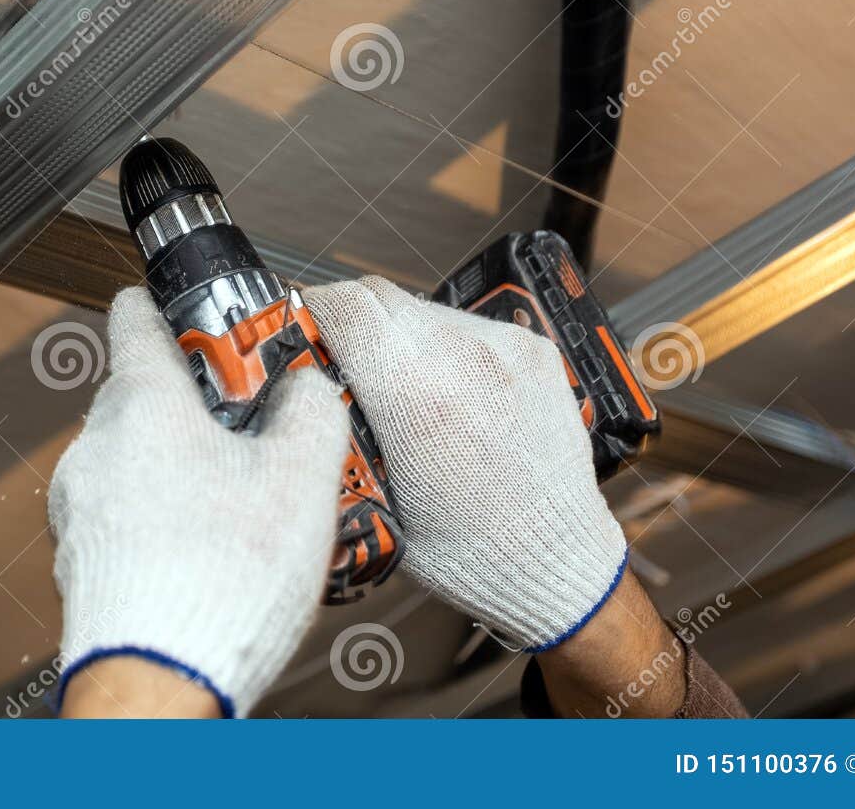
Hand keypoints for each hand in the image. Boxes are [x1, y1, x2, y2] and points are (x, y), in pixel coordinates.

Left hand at [48, 286, 348, 716]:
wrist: (157, 685)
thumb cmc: (220, 585)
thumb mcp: (302, 482)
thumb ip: (310, 412)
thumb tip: (307, 388)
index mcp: (143, 407)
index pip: (133, 318)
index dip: (162, 304)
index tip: (182, 305)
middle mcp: (95, 447)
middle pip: (138, 394)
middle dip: (189, 405)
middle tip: (244, 428)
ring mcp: (77, 505)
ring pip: (128, 458)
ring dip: (173, 466)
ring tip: (233, 504)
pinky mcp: (77, 557)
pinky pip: (118, 513)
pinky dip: (154, 517)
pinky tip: (201, 552)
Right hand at [303, 276, 626, 651]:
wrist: (554, 559)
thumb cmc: (465, 550)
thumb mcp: (373, 500)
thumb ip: (337, 432)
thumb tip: (299, 387)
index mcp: (415, 395)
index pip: (343, 304)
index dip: (311, 312)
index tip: (302, 330)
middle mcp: (463, 358)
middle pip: (378, 295)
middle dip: (351, 320)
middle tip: (344, 360)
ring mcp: (503, 348)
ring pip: (422, 308)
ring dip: (399, 335)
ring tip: (405, 390)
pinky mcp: (532, 347)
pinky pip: (466, 326)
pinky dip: (447, 349)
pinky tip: (451, 395)